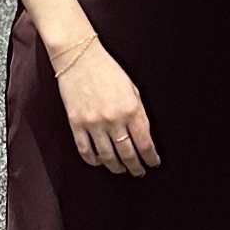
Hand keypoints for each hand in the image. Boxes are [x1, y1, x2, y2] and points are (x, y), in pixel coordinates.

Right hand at [48, 32, 157, 176]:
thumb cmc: (107, 70)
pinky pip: (86, 150)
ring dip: (116, 167)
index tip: (153, 163)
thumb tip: (144, 136)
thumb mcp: (132, 89)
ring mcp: (93, 123)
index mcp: (131, 109)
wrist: (79, 58)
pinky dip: (94, 160)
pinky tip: (100, 162)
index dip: (150, 158)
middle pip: (127, 154)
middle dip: (136, 167)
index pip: (145, 143)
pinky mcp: (76, 124)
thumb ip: (139, 113)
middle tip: (139, 172)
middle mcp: (113, 119)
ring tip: (121, 170)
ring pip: (107, 157)